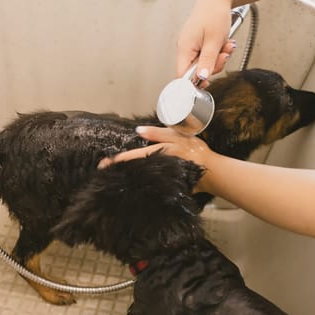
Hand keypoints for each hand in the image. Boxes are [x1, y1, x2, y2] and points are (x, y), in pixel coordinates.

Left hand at [98, 126, 212, 190]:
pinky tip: (132, 182)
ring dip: (125, 176)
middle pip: (132, 170)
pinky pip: (149, 182)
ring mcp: (160, 178)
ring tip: (113, 175)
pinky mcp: (165, 184)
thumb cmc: (196, 151)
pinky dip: (139, 181)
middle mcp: (155, 168)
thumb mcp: (178, 136)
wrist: (212, 171)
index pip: (132, 157)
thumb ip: (158, 133)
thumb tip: (138, 130)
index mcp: (157, 154)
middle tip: (103, 171)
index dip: (116, 161)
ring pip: (138, 177)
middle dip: (117, 171)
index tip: (103, 164)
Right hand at [176, 0, 235, 87]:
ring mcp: (191, 46)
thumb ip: (207, 62)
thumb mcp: (214, 41)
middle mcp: (185, 48)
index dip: (193, 82)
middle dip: (212, 66)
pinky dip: (217, 52)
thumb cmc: (214, 14)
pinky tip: (223, 43)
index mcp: (184, 48)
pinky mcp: (198, 43)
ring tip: (225, 46)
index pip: (182, 75)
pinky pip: (206, 55)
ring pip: (203, 63)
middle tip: (223, 56)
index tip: (206, 83)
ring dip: (217, 58)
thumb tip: (202, 78)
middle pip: (195, 71)